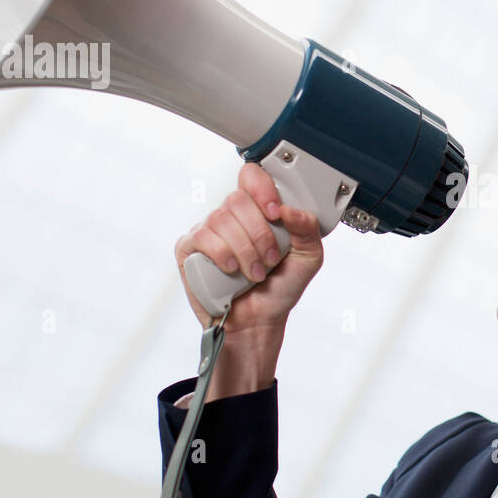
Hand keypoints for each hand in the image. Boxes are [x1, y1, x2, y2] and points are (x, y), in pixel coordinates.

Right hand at [174, 162, 325, 336]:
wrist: (259, 321)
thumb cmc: (279, 288)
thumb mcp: (308, 259)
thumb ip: (308, 230)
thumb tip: (291, 210)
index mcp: (258, 210)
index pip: (252, 176)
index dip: (262, 188)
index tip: (276, 213)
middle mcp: (231, 216)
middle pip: (238, 199)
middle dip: (259, 233)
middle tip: (270, 258)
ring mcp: (208, 230)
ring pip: (221, 219)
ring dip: (245, 249)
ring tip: (255, 273)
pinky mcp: (189, 248)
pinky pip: (202, 237)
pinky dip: (222, 254)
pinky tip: (232, 270)